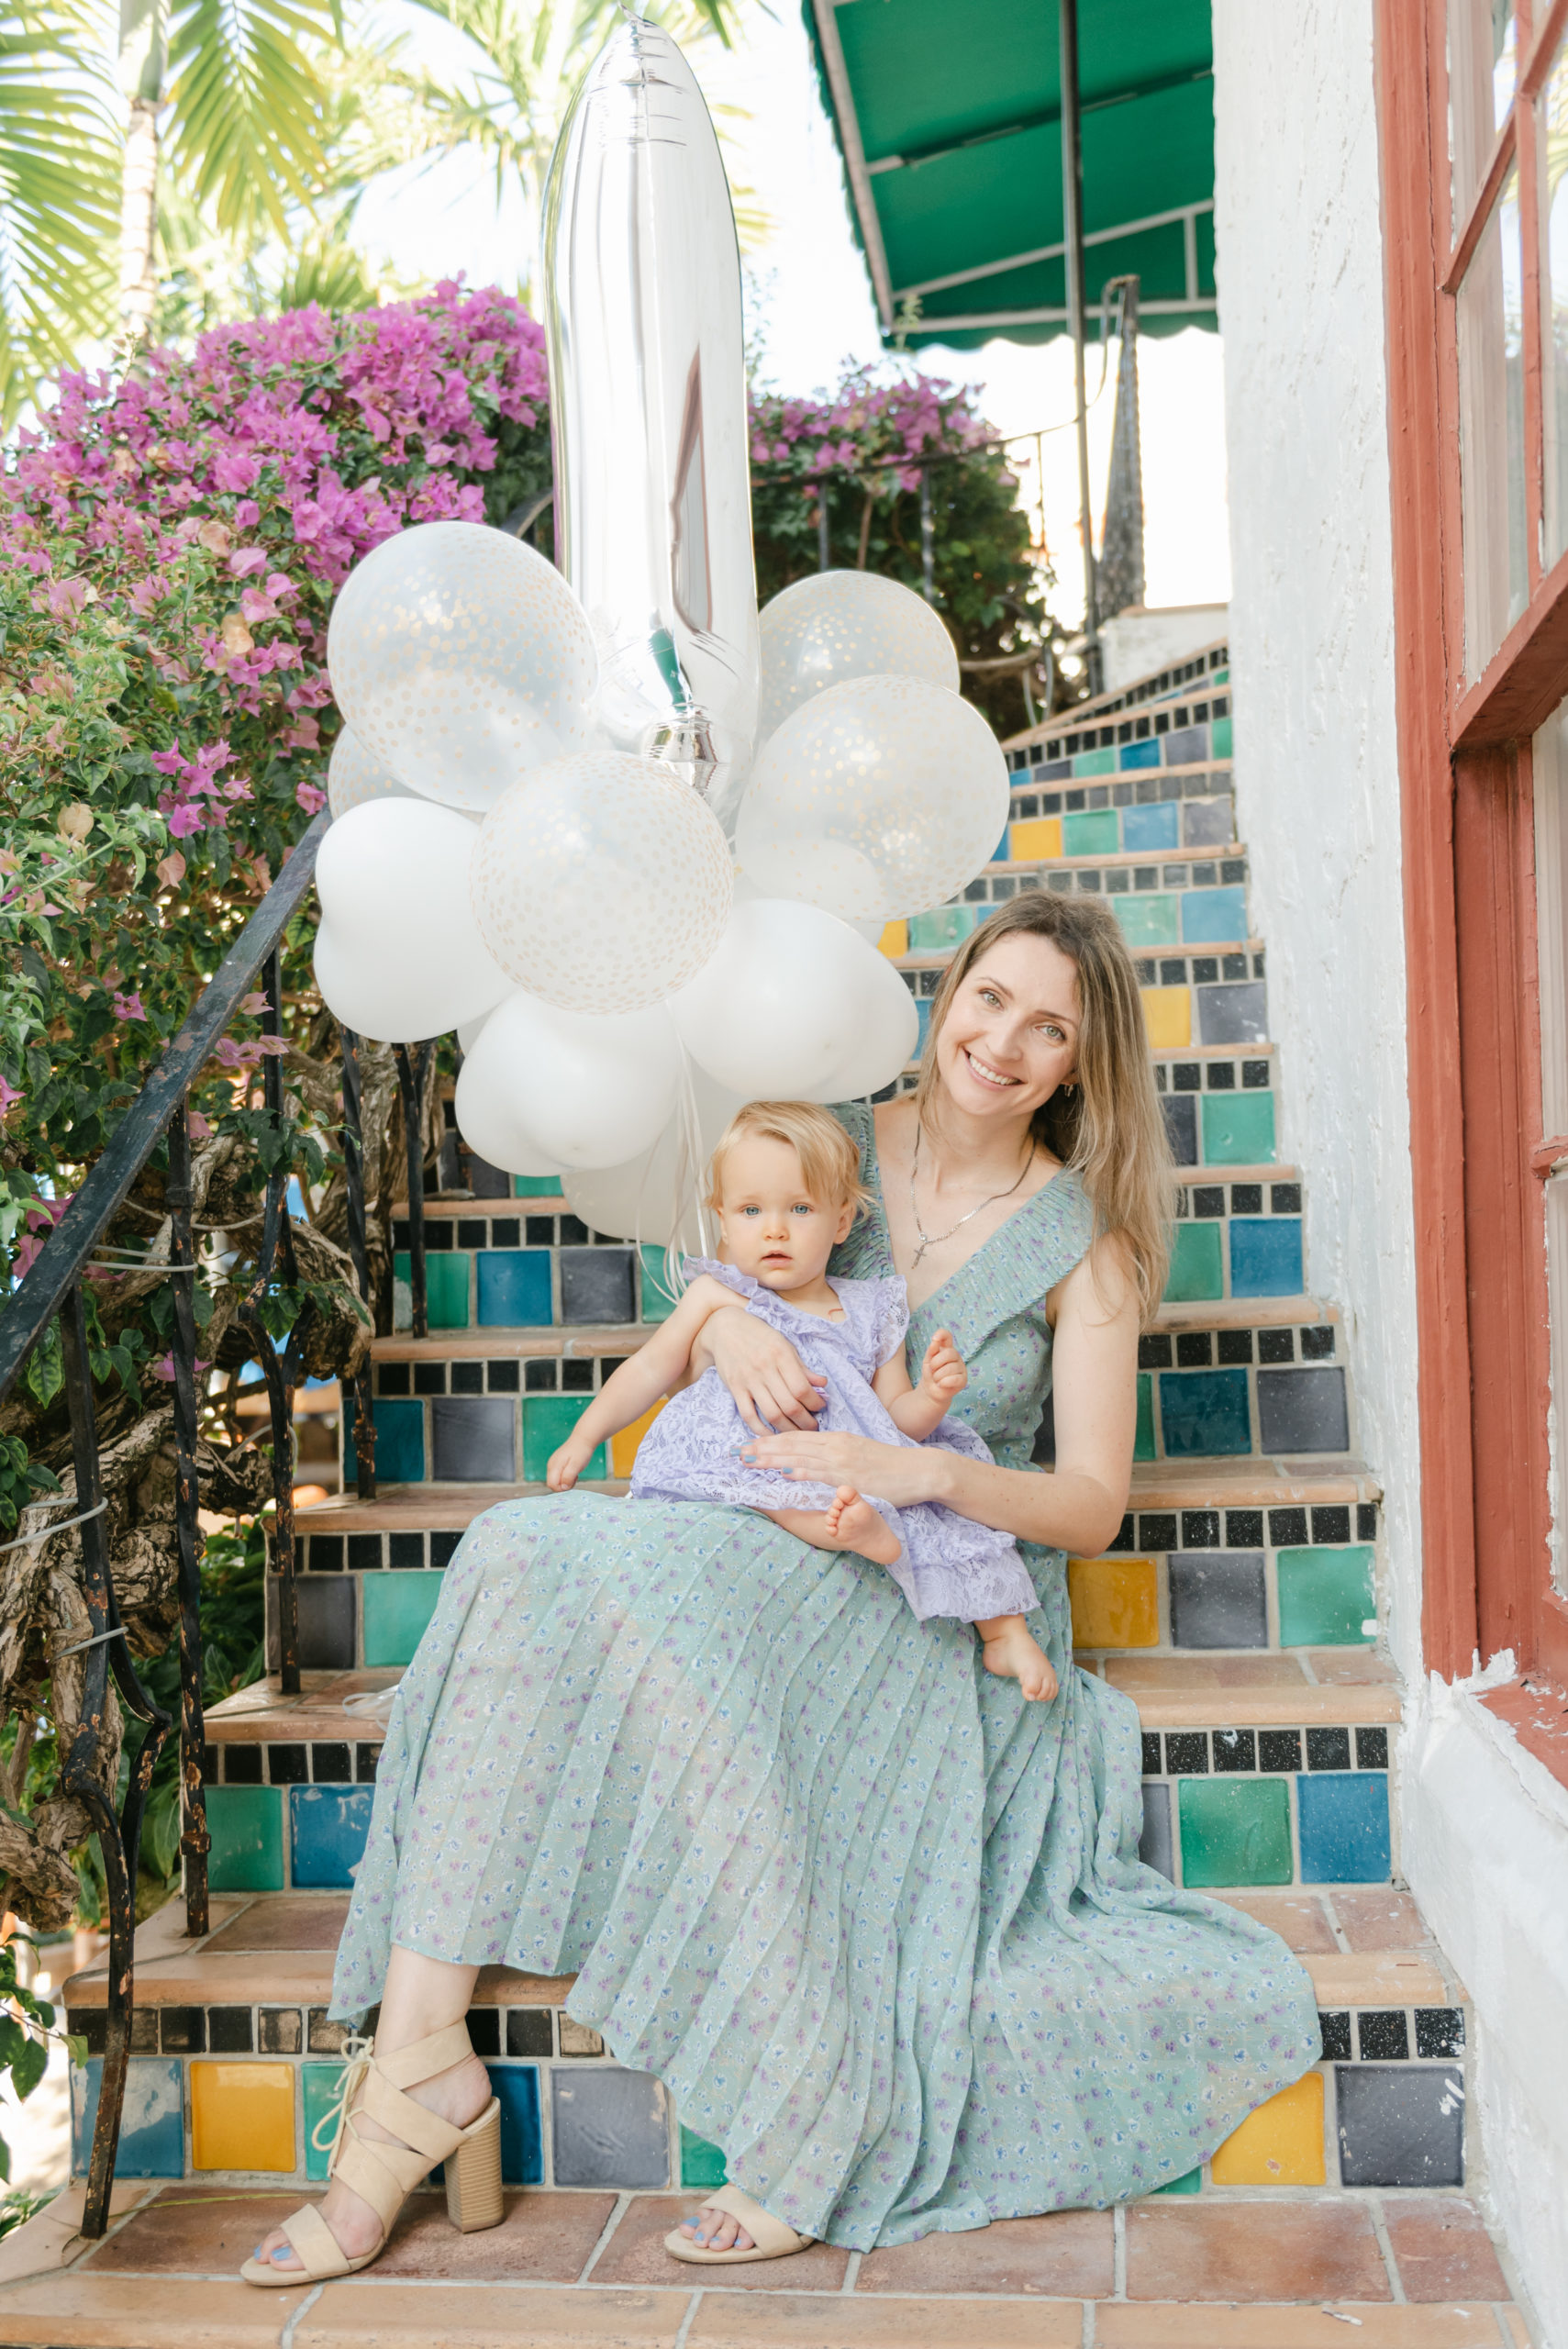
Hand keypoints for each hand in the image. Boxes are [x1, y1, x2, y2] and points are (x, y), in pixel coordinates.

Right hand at [546, 1437, 592, 1490]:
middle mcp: (551, 1466)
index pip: (552, 1484)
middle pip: (552, 1484)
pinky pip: (559, 1477)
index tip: (573, 1480)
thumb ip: (568, 1476)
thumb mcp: (576, 1465)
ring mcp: (553, 1465)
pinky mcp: (557, 1465)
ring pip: (556, 1481)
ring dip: (566, 1482)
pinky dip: (566, 1478)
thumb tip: (563, 1487)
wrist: (583, 1440)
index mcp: (554, 1466)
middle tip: (575, 1477)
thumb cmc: (581, 1452)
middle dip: (564, 1486)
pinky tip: (573, 1472)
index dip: (562, 1488)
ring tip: (575, 1474)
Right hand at [699, 1307, 827, 1436]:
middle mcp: (764, 1369)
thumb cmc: (759, 1336)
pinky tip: (772, 1433)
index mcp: (781, 1355)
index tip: (820, 1407)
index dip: (815, 1403)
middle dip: (805, 1421)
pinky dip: (761, 1429)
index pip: (802, 1388)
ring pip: (771, 1414)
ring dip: (788, 1429)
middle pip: (789, 1405)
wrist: (725, 1328)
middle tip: (813, 1427)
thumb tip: (822, 1384)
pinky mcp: (734, 1388)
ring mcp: (748, 1380)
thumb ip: (802, 1367)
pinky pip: (748, 1415)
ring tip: (798, 1433)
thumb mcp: (784, 1344)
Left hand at [738, 1428, 946, 1508]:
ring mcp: (842, 1460)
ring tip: (748, 1459)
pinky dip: (800, 1471)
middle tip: (736, 1451)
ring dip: (771, 1457)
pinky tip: (782, 1472)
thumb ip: (837, 1455)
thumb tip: (816, 1459)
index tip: (748, 1443)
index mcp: (836, 1438)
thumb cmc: (891, 1465)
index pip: (795, 1437)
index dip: (770, 1439)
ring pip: (799, 1455)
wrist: (920, 1469)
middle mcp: (835, 1445)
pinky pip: (821, 1473)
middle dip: (761, 1447)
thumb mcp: (859, 1453)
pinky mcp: (851, 1475)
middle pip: (790, 1443)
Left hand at [917, 1327, 966, 1410]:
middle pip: (949, 1353)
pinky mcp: (963, 1380)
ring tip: (937, 1379)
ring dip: (937, 1376)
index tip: (934, 1339)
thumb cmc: (930, 1373)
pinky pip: (954, 1379)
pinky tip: (941, 1384)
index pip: (947, 1336)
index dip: (942, 1334)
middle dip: (936, 1363)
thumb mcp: (927, 1360)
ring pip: (950, 1368)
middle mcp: (956, 1356)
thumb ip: (931, 1351)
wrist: (931, 1391)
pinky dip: (943, 1383)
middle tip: (932, 1370)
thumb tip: (935, 1341)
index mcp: (947, 1349)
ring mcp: (961, 1368)